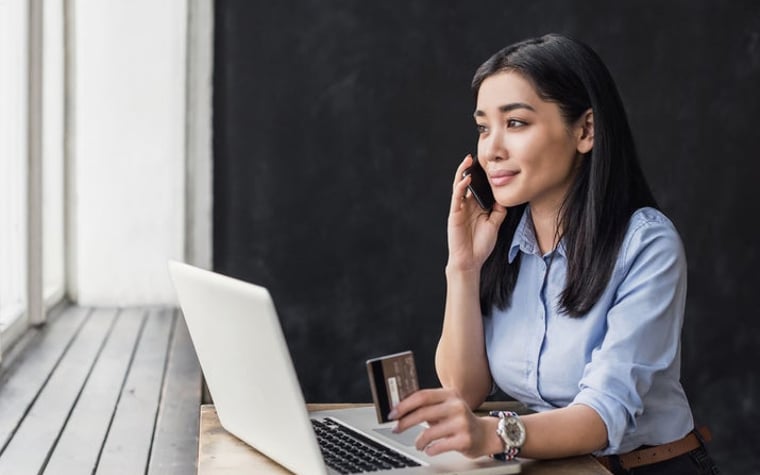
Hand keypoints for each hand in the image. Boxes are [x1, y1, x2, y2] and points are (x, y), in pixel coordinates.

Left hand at [389, 388, 493, 457]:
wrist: (485, 435)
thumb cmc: (460, 421)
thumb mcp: (446, 407)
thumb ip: (428, 406)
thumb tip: (400, 409)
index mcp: (450, 394)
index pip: (422, 396)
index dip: (405, 404)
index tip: (393, 413)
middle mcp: (456, 406)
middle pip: (423, 412)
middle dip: (405, 422)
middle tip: (396, 428)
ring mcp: (462, 423)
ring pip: (430, 432)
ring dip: (418, 440)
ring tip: (417, 444)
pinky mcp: (464, 440)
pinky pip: (439, 446)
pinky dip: (430, 449)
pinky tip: (428, 449)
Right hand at [447, 155, 506, 272]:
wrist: (471, 261)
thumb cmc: (480, 245)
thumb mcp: (495, 224)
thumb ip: (498, 211)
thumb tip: (504, 197)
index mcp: (475, 207)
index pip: (477, 187)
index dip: (481, 175)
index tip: (488, 163)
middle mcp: (466, 206)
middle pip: (467, 183)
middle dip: (470, 169)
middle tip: (476, 156)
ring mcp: (459, 209)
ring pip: (459, 186)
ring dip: (462, 172)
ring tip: (468, 160)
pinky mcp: (454, 214)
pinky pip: (457, 197)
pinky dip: (461, 187)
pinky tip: (466, 179)